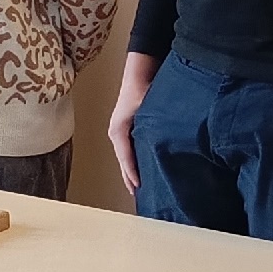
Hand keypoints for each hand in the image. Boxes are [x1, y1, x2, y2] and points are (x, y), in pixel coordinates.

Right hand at [107, 52, 158, 193]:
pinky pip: (131, 151)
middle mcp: (117, 134)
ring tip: (143, 191)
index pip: (126, 160)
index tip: (140, 190)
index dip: (133, 176)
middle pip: (124, 163)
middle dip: (132, 180)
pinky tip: (146, 171)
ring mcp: (121, 132)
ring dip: (134, 173)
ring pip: (127, 158)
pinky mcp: (129, 129)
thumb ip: (147, 133)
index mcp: (118, 132)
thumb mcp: (144, 113)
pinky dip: (136, 163)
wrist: (141, 71)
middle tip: (142, 200)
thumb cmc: (143, 89)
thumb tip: (155, 153)